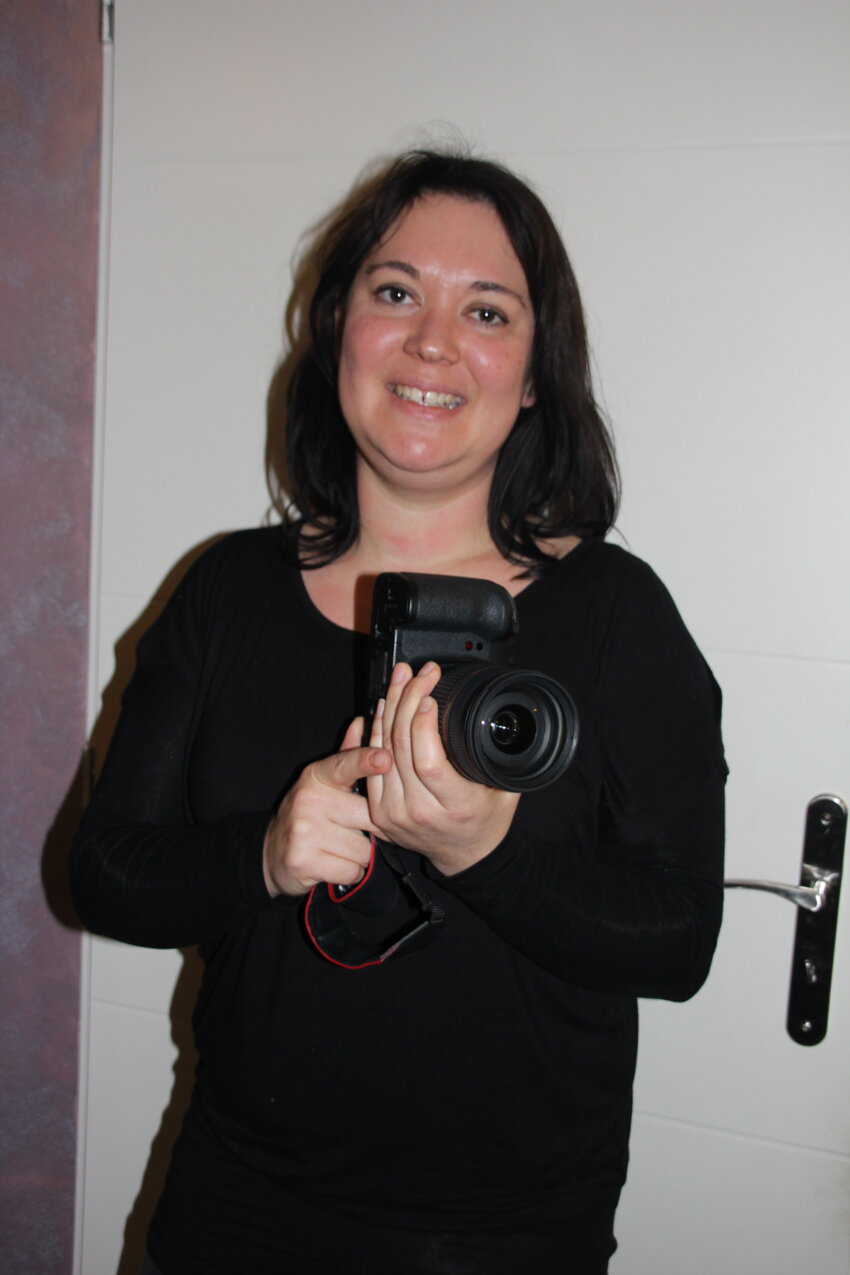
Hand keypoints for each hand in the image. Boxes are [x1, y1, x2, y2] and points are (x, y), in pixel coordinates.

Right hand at [262, 718, 390, 897]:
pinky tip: (331, 863)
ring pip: (363, 848)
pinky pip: (352, 870)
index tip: (385, 758)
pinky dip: (348, 872)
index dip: (366, 761)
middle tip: (348, 829)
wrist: (271, 853)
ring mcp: (304, 831)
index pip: (345, 765)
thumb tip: (361, 722)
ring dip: (357, 854)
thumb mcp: (322, 783)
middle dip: (368, 829)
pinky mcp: (304, 860)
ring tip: (337, 846)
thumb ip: (346, 756)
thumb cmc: (308, 815)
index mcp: (317, 776)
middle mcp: (309, 800)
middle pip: (368, 817)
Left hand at [367, 662, 519, 875]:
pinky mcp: (378, 812)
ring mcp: (394, 813)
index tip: (432, 695)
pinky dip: (376, 730)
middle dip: (409, 700)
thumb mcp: (506, 789)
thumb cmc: (487, 820)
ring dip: (390, 708)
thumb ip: (502, 758)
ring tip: (402, 679)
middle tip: (419, 673)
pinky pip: (372, 763)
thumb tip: (506, 719)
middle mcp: (419, 811)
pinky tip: (385, 705)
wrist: (465, 858)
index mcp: (455, 806)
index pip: (429, 761)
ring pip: (382, 750)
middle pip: (402, 746)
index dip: (424, 723)